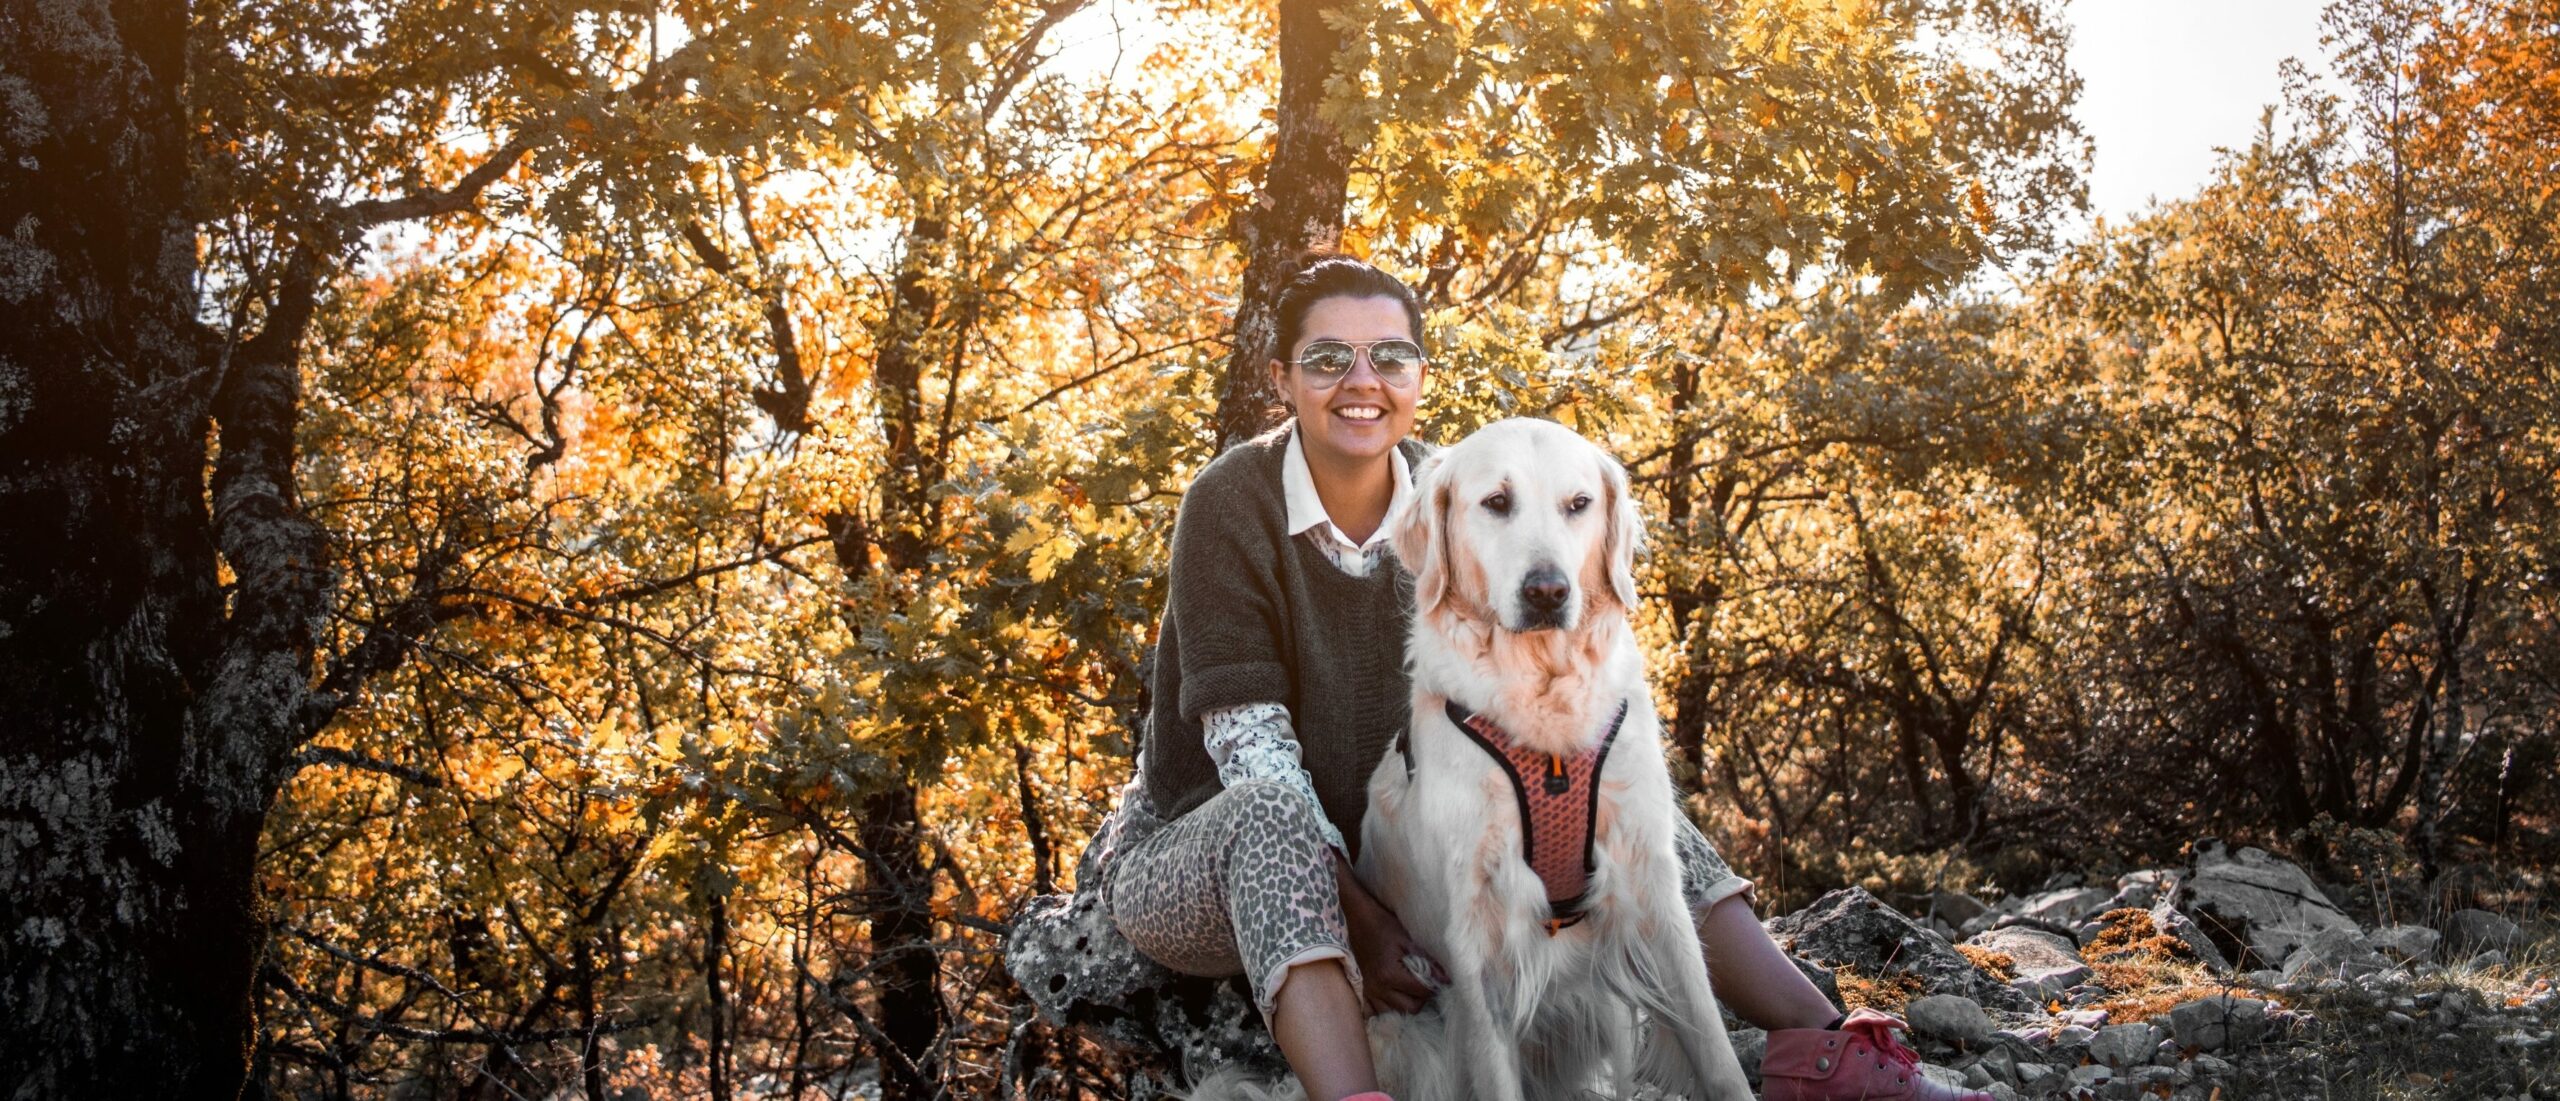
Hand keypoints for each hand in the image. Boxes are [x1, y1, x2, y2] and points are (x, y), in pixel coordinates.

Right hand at [1332, 854, 1444, 1014]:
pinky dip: (1387, 1008)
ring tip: (1410, 990)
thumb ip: (1427, 960)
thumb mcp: (1406, 938)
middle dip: (1421, 999)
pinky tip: (1393, 996)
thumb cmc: (1381, 924)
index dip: (1434, 986)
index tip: (1438, 980)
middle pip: (1409, 1009)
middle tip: (1425, 986)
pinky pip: (1375, 1012)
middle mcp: (1377, 987)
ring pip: (1393, 1013)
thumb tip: (1446, 978)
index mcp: (1390, 973)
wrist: (1353, 918)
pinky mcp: (1361, 991)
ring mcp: (1367, 991)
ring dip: (1405, 1005)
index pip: (1421, 992)